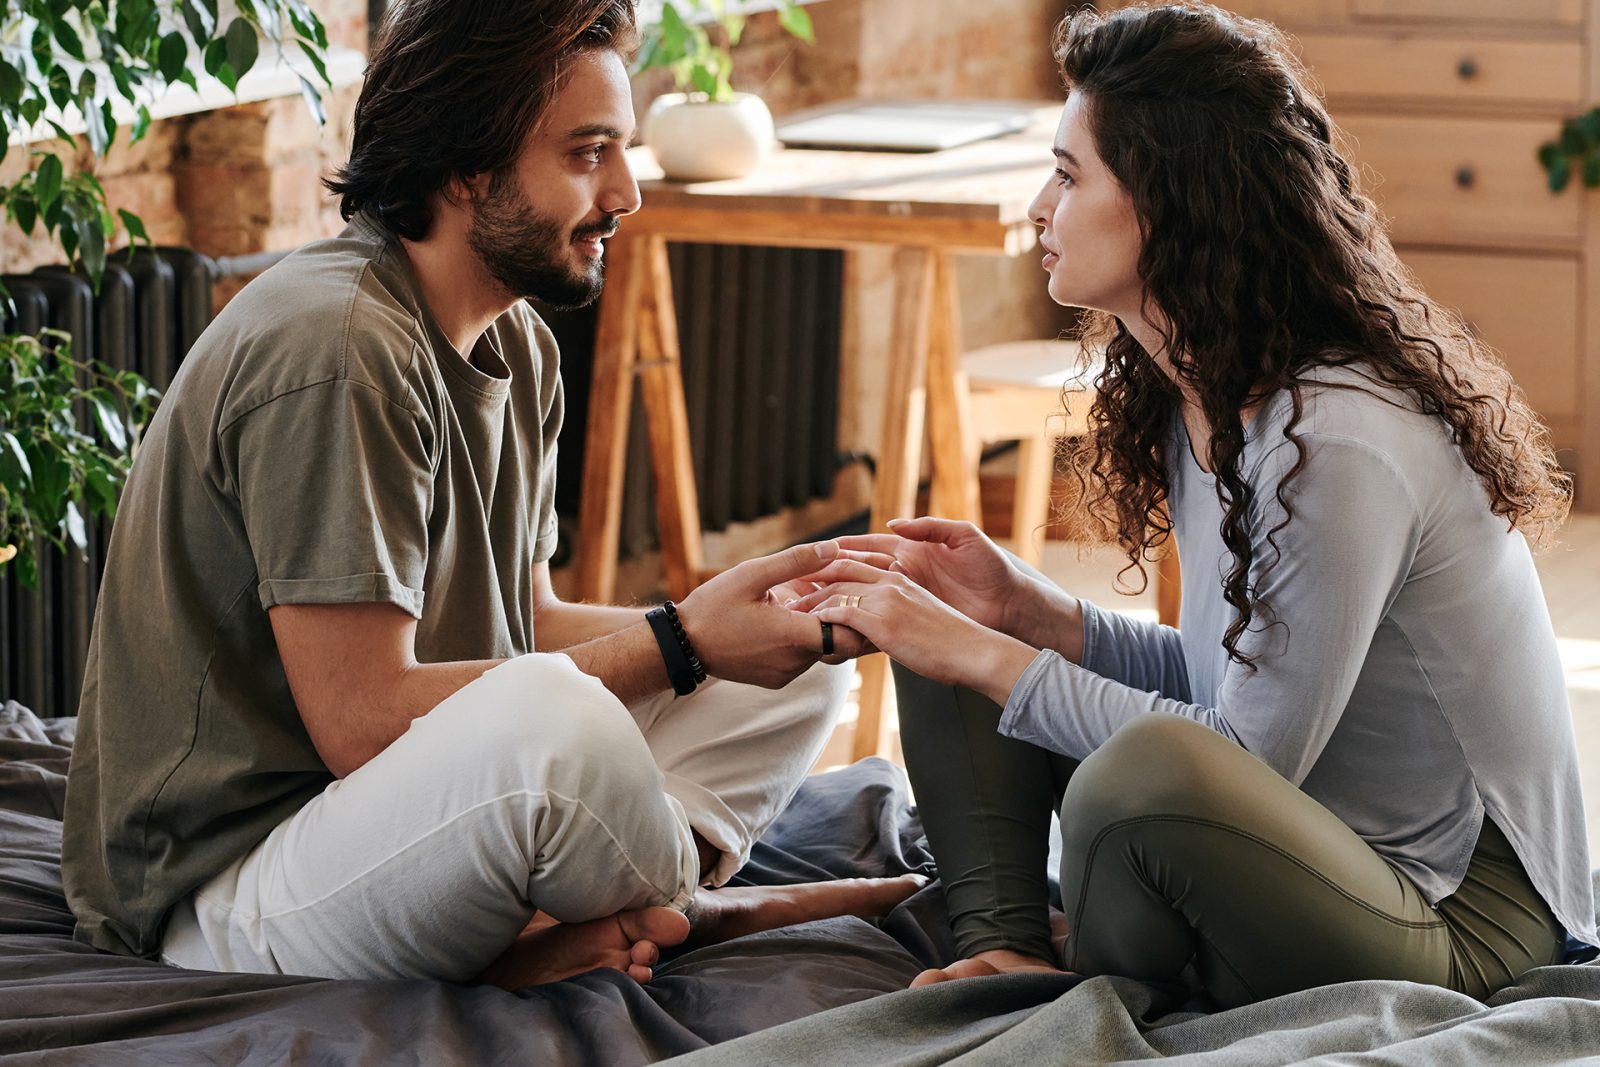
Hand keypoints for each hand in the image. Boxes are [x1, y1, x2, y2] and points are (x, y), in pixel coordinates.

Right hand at [678, 541, 872, 688]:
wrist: (683, 645)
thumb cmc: (714, 606)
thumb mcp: (752, 575)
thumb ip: (796, 561)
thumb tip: (834, 547)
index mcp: (792, 636)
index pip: (850, 636)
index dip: (855, 613)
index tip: (844, 591)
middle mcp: (794, 662)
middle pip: (838, 642)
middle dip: (836, 614)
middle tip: (823, 588)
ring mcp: (786, 673)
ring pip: (821, 650)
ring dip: (817, 626)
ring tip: (798, 599)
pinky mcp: (777, 679)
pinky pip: (802, 658)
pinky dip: (802, 639)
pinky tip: (784, 617)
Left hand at [797, 560, 1038, 704]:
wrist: (973, 651)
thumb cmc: (950, 643)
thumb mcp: (920, 619)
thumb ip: (897, 616)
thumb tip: (877, 629)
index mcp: (899, 579)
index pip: (854, 565)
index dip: (827, 568)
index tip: (805, 577)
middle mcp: (891, 583)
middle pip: (839, 571)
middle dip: (810, 578)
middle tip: (786, 588)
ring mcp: (886, 600)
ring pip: (836, 591)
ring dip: (810, 601)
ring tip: (789, 611)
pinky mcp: (883, 621)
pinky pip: (842, 614)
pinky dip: (822, 619)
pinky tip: (807, 627)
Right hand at [832, 518, 1027, 633]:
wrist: (1010, 605)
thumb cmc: (992, 568)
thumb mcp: (964, 536)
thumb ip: (930, 526)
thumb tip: (892, 525)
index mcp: (915, 550)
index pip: (871, 545)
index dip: (846, 546)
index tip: (819, 548)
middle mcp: (907, 571)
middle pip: (861, 570)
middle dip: (834, 572)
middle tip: (804, 576)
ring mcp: (909, 595)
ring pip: (866, 594)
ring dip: (841, 595)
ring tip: (813, 600)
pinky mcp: (915, 616)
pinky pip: (882, 616)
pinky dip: (861, 618)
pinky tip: (840, 623)